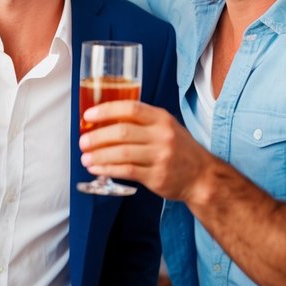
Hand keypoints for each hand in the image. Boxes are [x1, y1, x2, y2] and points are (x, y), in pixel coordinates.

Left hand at [78, 100, 209, 201]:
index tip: (88, 115)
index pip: (131, 108)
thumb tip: (103, 121)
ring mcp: (160, 157)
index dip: (106, 110)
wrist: (202, 177)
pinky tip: (97, 169)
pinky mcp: (157, 176)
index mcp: (162, 118)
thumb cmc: (179, 149)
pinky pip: (127, 171)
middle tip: (83, 141)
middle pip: (122, 132)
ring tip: (85, 158)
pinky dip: (108, 170)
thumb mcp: (166, 127)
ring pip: (122, 153)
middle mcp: (162, 136)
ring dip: (99, 156)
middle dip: (97, 136)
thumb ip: (141, 122)